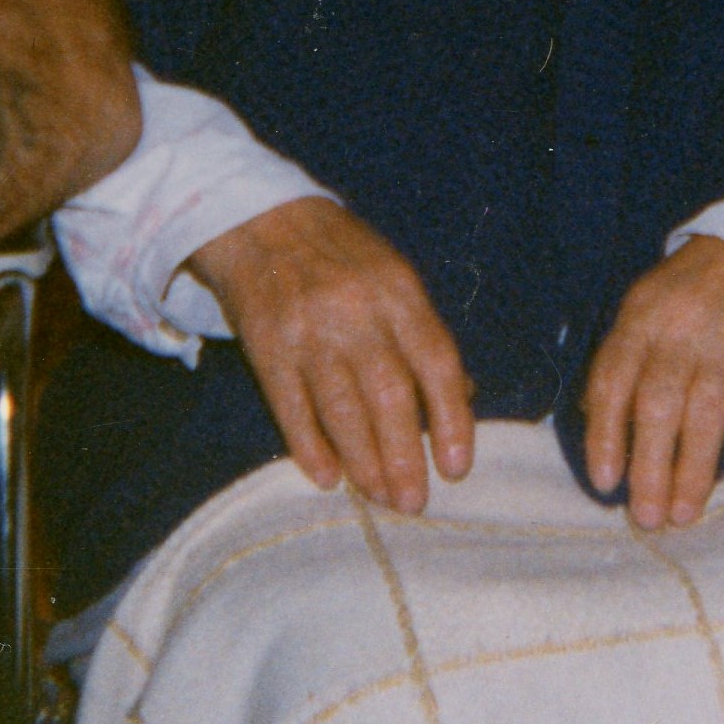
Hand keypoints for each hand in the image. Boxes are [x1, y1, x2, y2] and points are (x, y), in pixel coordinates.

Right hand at [184, 197, 471, 513]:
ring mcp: (309, 331)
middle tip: (414, 502)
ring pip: (343, 410)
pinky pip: (292, 408)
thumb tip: (465, 397)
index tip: (457, 466)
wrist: (258, 220)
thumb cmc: (339, 255)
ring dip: (364, 462)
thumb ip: (424, 334)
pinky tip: (327, 477)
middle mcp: (356, 311)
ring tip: (380, 497)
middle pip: (390, 395)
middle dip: (405, 457)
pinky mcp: (267, 347)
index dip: (452, 418)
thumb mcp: (393, 275)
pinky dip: (310, 447)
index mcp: (397, 291)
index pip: (436, 361)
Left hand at [581, 234, 723, 529]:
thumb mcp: (647, 304)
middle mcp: (683, 329)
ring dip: (694, 472)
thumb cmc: (695, 291)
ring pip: (707, 416)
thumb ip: (623, 357)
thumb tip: (594, 423)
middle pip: (657, 407)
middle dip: (649, 469)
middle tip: (647, 518)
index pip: (613, 380)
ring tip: (685, 515)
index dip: (605, 435)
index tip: (605, 482)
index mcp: (642, 316)